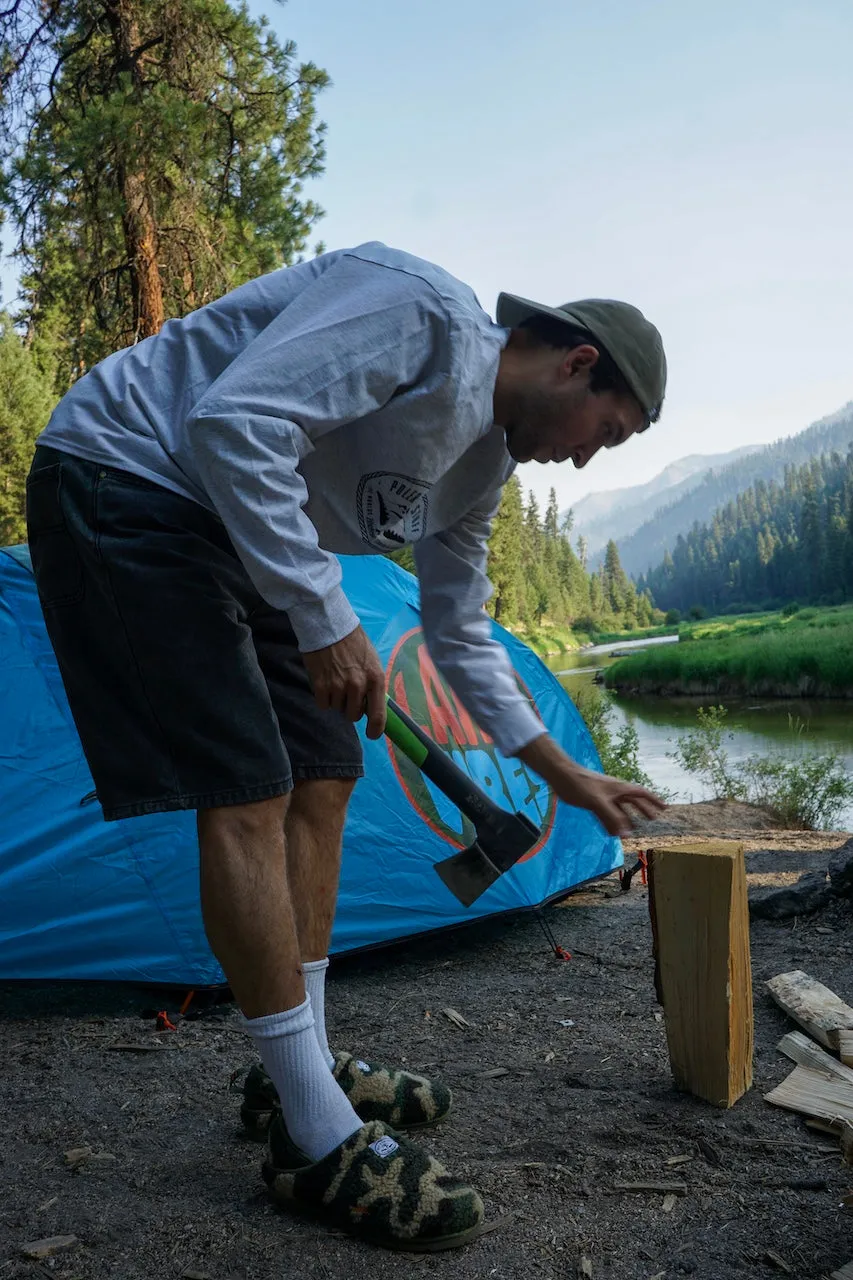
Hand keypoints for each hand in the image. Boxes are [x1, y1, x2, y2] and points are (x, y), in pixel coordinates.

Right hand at [302, 625, 386, 738]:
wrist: (330, 626)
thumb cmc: (354, 642)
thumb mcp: (372, 661)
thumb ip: (373, 684)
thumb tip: (372, 706)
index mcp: (376, 679)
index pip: (379, 716)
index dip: (376, 730)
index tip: (372, 734)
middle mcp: (359, 685)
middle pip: (354, 715)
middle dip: (351, 708)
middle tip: (347, 692)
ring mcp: (339, 687)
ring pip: (338, 709)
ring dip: (336, 700)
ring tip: (335, 680)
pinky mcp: (321, 686)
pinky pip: (323, 705)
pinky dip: (323, 698)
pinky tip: (325, 682)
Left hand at [518, 733, 665, 837]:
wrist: (561, 776)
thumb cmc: (580, 784)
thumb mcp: (598, 802)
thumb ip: (612, 818)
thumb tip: (627, 834)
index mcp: (619, 788)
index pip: (641, 794)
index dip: (654, 801)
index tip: (665, 807)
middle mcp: (613, 791)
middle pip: (632, 801)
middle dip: (643, 809)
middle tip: (654, 818)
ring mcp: (602, 796)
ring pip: (619, 809)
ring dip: (626, 819)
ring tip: (634, 829)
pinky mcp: (592, 801)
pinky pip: (605, 814)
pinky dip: (610, 823)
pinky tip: (611, 832)